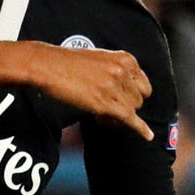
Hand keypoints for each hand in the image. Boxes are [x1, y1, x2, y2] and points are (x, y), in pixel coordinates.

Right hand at [23, 43, 152, 139]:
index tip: (119, 99)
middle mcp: (124, 72)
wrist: (47, 66)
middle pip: (139, 98)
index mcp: (125, 59)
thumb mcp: (98, 58)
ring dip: (120, 116)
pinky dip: (140, 129)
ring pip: (132, 110)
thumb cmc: (65, 62)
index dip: (131, 94)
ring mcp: (116, 87)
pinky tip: (147, 136)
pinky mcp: (106, 103)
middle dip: (126, 105)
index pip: (142, 83)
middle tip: (107, 109)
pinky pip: (129, 119)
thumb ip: (114, 69)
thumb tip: (120, 86)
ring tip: (100, 115)